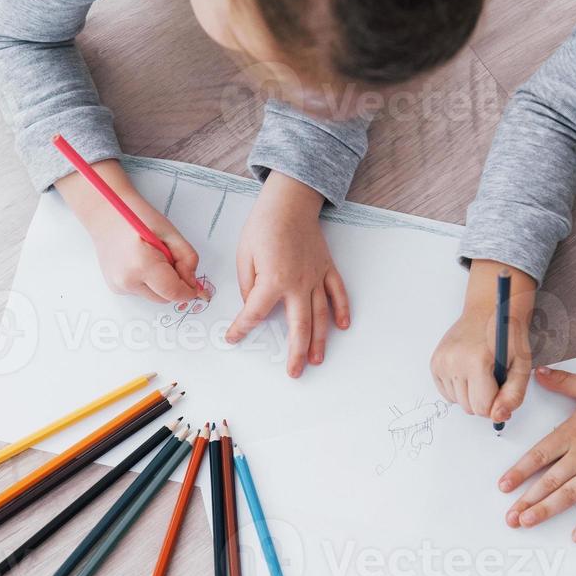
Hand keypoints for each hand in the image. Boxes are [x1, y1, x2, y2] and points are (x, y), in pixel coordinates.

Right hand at [59, 162, 202, 302]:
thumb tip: (192, 282)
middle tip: (169, 259)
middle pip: (165, 298)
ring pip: (154, 296)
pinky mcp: (115, 287)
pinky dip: (148, 281)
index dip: (189, 290)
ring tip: (152, 258)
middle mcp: (127, 280)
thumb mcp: (170, 232)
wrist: (105, 213)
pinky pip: (142, 291)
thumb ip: (187, 258)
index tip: (197, 287)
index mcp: (142, 265)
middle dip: (174, 284)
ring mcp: (119, 286)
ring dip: (160, 284)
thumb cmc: (135, 217)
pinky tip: (141, 262)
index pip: (174, 292)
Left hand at [226, 172, 349, 377]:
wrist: (289, 202)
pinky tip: (342, 326)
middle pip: (298, 327)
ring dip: (319, 340)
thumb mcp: (244, 255)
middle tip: (293, 373)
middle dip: (295, 353)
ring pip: (320, 316)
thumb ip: (248, 285)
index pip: (255, 313)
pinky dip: (341, 310)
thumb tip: (253, 305)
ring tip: (316, 360)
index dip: (241, 329)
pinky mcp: (326, 269)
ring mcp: (315, 277)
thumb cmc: (264, 226)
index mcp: (273, 281)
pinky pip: (337, 293)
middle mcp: (297, 284)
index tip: (233, 338)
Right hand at [430, 261, 534, 422]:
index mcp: (476, 361)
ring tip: (481, 372)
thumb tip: (498, 417)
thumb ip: (513, 395)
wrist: (489, 309)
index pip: (482, 408)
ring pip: (457, 402)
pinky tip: (469, 372)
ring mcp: (441, 362)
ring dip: (471, 393)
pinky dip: (459, 388)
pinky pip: (447, 393)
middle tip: (493, 377)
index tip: (502, 388)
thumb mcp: (522, 366)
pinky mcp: (434, 363)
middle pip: (469, 408)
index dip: (496, 404)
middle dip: (484, 399)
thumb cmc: (508, 335)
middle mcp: (454, 361)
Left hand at [498, 370, 575, 541]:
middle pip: (549, 481)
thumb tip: (538, 372)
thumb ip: (563, 382)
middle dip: (526, 500)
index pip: (539, 455)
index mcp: (574, 433)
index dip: (519, 472)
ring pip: (569, 495)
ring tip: (527, 522)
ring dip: (546, 510)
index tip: (503, 486)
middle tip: (509, 517)